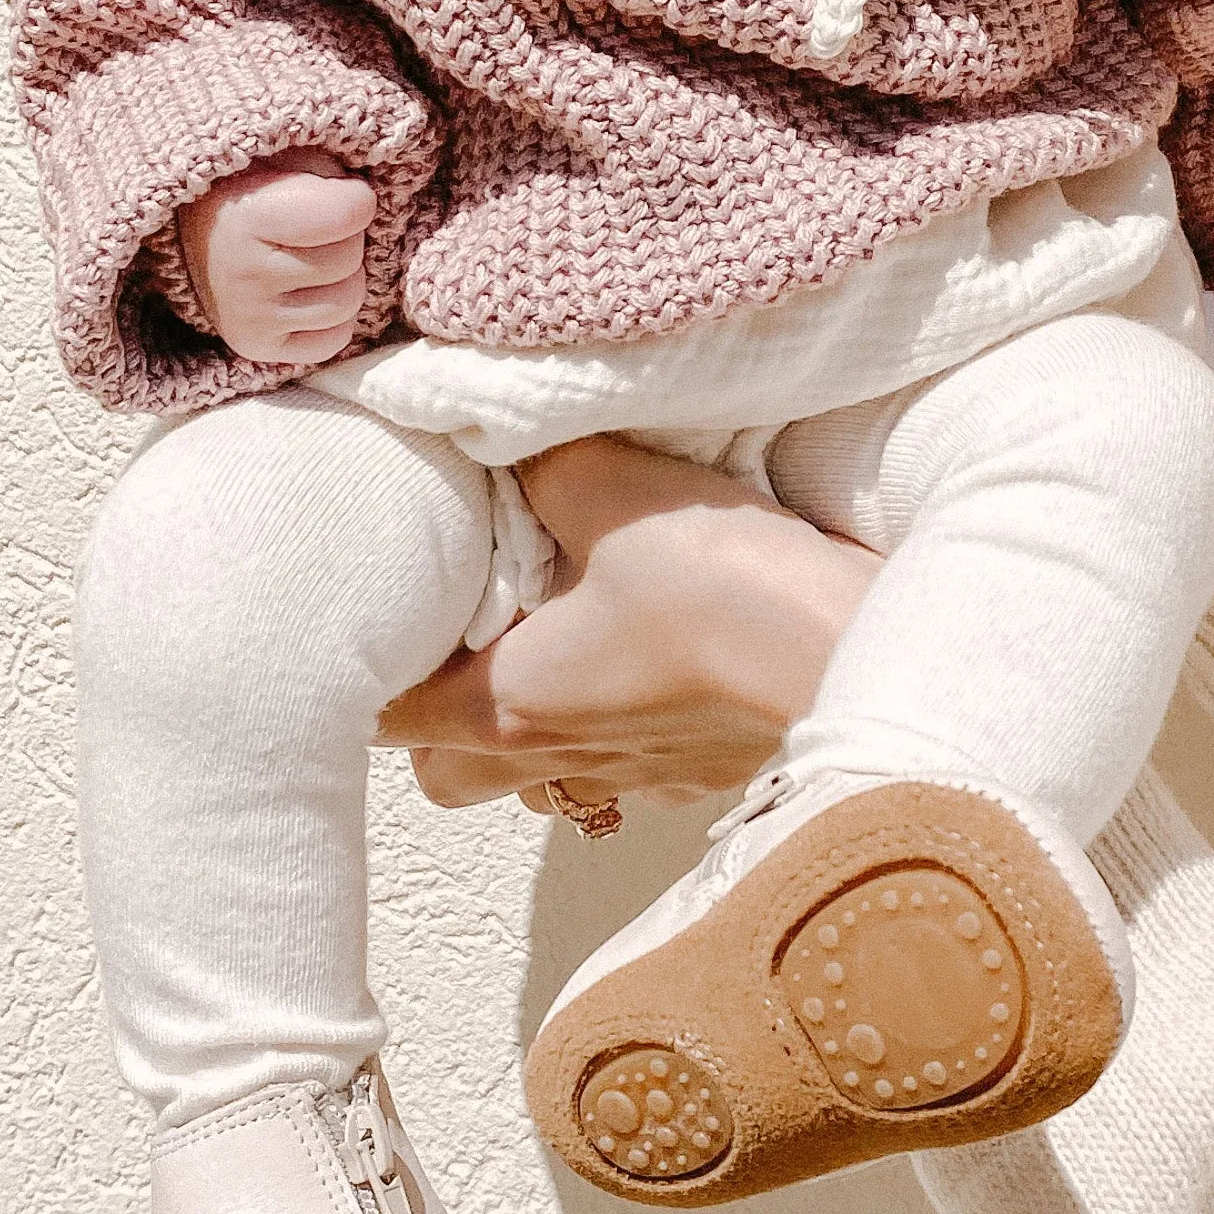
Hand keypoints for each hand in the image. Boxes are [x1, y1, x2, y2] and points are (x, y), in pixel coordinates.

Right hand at [180, 149, 376, 367]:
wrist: (193, 232)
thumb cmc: (251, 186)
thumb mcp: (283, 156)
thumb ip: (328, 170)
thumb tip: (366, 204)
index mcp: (250, 216)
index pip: (351, 213)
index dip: (355, 198)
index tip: (338, 192)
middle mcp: (245, 273)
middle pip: (350, 259)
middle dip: (345, 239)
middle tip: (315, 229)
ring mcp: (250, 317)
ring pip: (348, 302)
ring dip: (341, 279)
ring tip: (309, 259)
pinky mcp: (257, 348)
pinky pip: (335, 339)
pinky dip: (331, 318)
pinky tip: (306, 293)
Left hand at [377, 437, 876, 810]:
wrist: (852, 652)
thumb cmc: (720, 589)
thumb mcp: (609, 488)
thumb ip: (540, 463)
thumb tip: (510, 435)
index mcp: (506, 707)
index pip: (380, 718)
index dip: (360, 671)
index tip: (369, 619)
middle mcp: (560, 760)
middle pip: (450, 777)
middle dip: (442, 723)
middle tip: (464, 639)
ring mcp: (638, 778)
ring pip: (542, 778)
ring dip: (535, 727)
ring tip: (558, 646)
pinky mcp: (707, 770)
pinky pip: (633, 766)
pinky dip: (625, 723)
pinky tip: (653, 660)